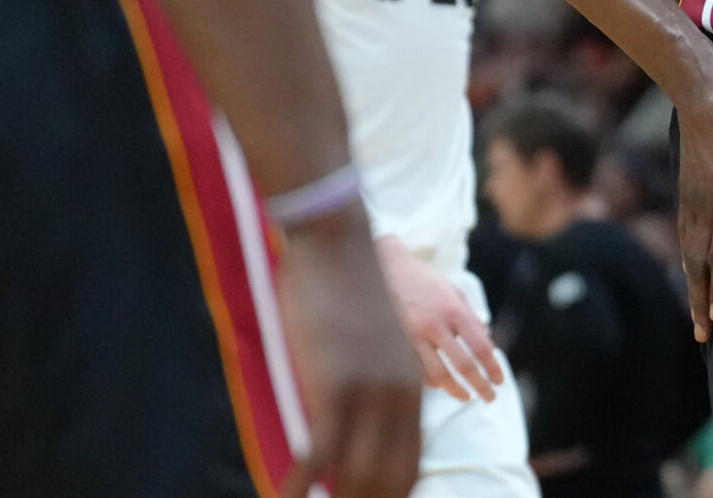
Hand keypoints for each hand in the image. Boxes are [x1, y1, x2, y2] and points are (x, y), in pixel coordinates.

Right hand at [279, 208, 423, 497]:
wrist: (336, 240)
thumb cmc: (345, 288)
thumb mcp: (374, 344)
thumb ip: (375, 385)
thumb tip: (351, 429)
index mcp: (413, 388)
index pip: (409, 468)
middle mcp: (400, 396)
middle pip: (390, 481)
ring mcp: (369, 392)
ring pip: (355, 476)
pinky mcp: (334, 384)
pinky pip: (318, 454)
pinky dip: (300, 486)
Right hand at [377, 236, 502, 402]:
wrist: (388, 269)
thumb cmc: (425, 281)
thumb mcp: (454, 291)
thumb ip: (471, 318)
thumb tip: (487, 345)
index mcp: (454, 310)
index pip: (480, 347)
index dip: (493, 368)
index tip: (499, 381)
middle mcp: (435, 325)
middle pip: (463, 366)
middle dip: (480, 386)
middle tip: (490, 397)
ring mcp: (414, 336)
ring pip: (438, 375)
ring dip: (455, 390)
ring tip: (466, 396)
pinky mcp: (398, 343)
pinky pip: (417, 372)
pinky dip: (431, 382)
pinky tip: (440, 385)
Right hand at [674, 68, 712, 343]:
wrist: (700, 91)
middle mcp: (706, 206)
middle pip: (699, 262)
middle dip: (699, 298)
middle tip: (698, 332)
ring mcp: (692, 196)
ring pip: (688, 249)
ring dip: (691, 281)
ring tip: (692, 307)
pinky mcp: (687, 186)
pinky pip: (684, 230)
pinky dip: (687, 255)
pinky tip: (690, 262)